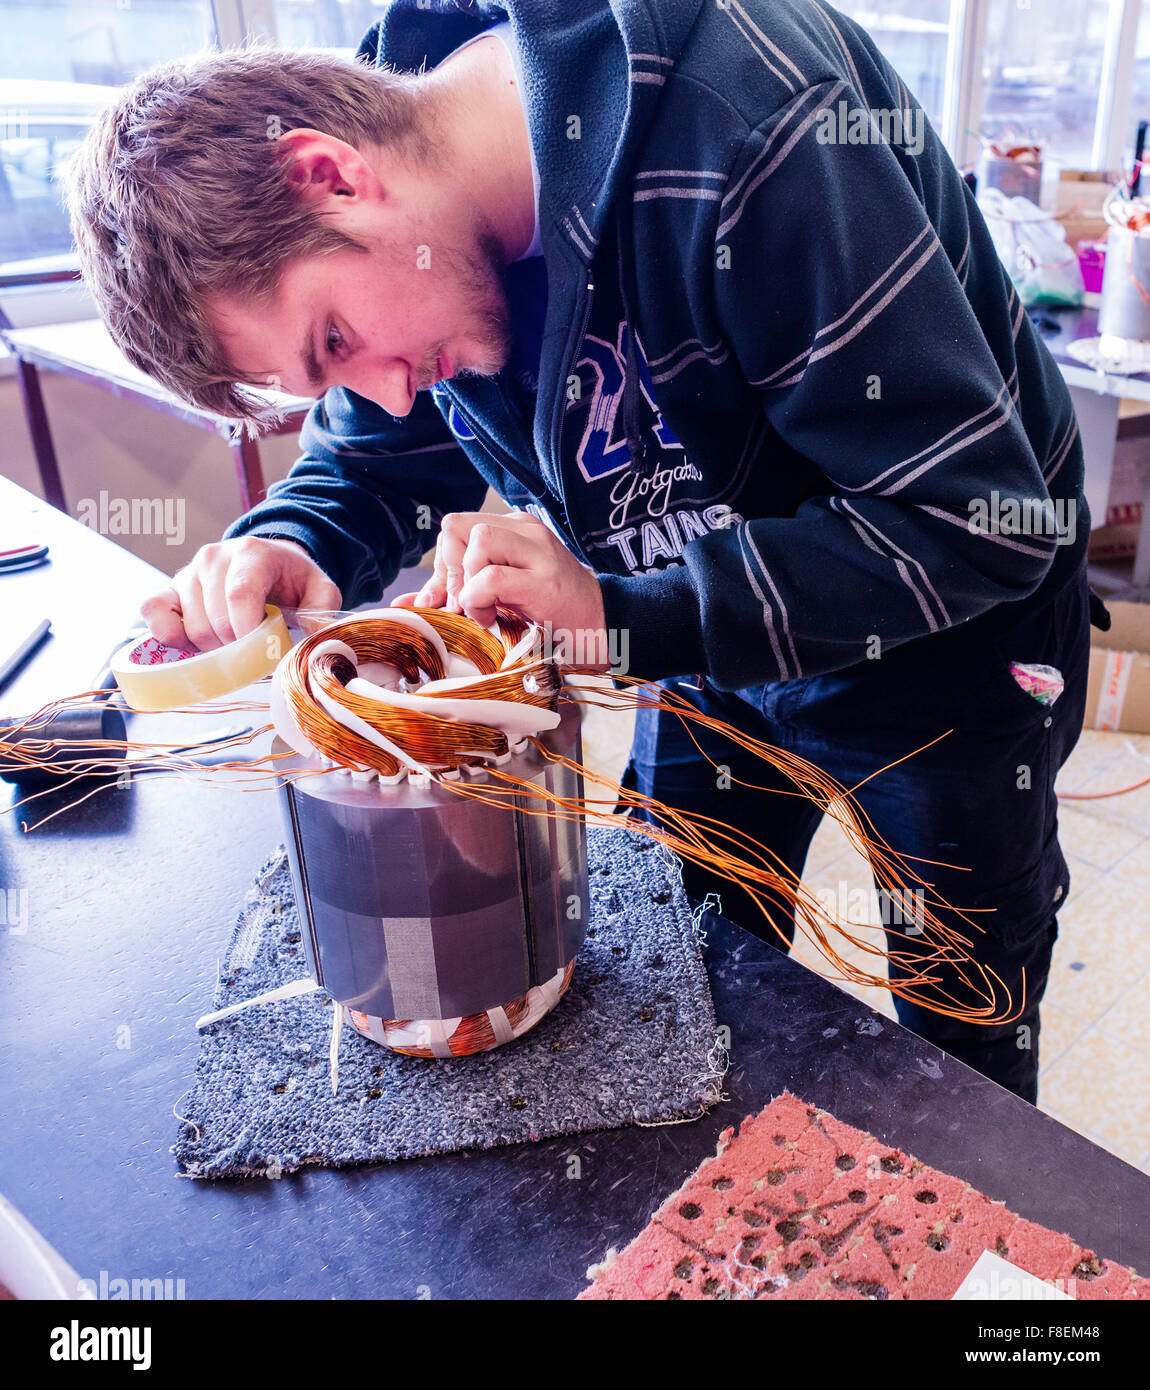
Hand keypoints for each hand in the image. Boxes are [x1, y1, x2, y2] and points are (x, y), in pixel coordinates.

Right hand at [140, 537, 340, 650]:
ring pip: (190, 627)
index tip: (262, 649)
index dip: (248, 632)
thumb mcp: (319, 590)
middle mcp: (214, 557)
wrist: (268, 562)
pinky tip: (198, 641)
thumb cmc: (292, 579)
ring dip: (213, 647)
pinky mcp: (167, 588)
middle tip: (254, 645)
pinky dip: (172, 636)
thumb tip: (316, 635)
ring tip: (234, 639)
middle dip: (236, 646)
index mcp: (251, 553)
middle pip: (214, 620)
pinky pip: (152, 613)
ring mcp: (188, 572)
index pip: (239, 596)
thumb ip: (322, 611)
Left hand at [393, 510, 608, 668]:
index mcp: (515, 529)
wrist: (607, 630)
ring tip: (482, 610)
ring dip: (467, 581)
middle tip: (463, 604)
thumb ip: (454, 595)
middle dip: (448, 569)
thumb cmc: (552, 618)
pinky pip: (491, 576)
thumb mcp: (498, 599)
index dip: (441, 566)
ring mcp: (539, 552)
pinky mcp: (544, 581)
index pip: (456, 527)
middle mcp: (526, 531)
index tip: (446, 601)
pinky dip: (479, 599)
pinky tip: (491, 619)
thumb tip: (402, 605)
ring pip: (477, 540)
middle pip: (457, 525)